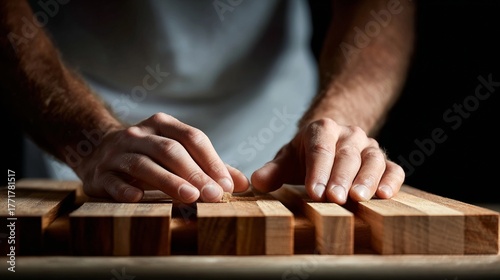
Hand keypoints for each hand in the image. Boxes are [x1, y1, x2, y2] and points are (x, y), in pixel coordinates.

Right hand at [74, 113, 249, 202]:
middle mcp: (140, 134)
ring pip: (144, 165)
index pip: (192, 138)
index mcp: (162, 125)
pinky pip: (114, 181)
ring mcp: (118, 152)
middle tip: (214, 195)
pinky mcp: (100, 173)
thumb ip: (208, 166)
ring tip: (189, 197)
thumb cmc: (149, 154)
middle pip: (170, 151)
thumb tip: (242, 184)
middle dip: (194, 173)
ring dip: (168, 181)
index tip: (227, 185)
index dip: (211, 161)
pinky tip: (139, 198)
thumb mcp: (177, 152)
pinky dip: (125, 189)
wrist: (97, 150)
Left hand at [251, 118, 404, 203]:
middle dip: (340, 177)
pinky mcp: (384, 161)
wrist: (332, 140)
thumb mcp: (288, 158)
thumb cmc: (306, 154)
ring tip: (359, 198)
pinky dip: (391, 181)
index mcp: (322, 129)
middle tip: (335, 198)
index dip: (317, 171)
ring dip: (367, 179)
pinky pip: (393, 169)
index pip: (320, 149)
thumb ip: (273, 170)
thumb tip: (257, 182)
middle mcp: (348, 135)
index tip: (313, 192)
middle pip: (345, 155)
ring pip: (372, 160)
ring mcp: (369, 147)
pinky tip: (385, 195)